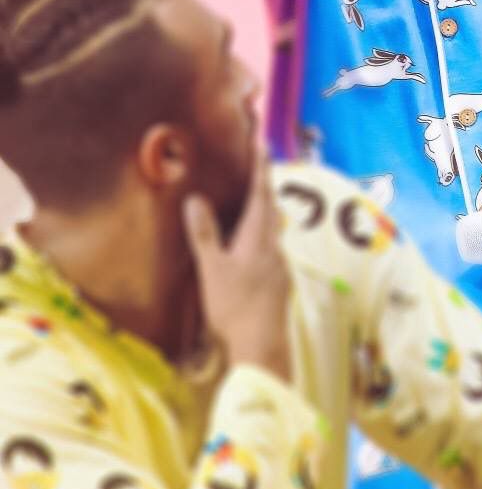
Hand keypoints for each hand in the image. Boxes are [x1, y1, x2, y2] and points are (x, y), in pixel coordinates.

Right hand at [183, 151, 291, 381]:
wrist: (263, 348)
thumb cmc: (235, 307)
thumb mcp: (213, 270)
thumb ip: (205, 234)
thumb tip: (196, 199)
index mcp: (258, 236)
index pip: (261, 192)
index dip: (260, 165)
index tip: (261, 140)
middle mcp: (274, 245)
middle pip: (269, 206)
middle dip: (262, 183)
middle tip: (256, 163)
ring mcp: (279, 264)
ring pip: (271, 228)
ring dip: (262, 209)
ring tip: (251, 199)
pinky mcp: (279, 282)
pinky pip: (269, 246)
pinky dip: (260, 234)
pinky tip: (251, 244)